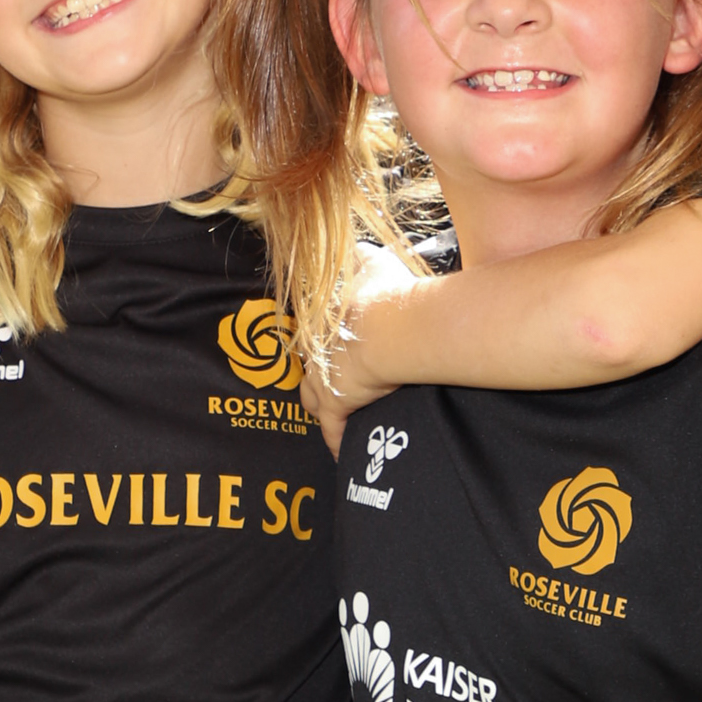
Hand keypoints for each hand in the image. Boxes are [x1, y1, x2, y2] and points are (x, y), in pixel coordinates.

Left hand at [300, 246, 414, 455]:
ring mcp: (323, 381)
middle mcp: (317, 351)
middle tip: (330, 384)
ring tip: (338, 417)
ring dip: (323, 408)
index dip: (324, 342)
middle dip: (317, 377)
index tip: (334, 347)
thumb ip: (365, 255)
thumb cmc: (388, 296)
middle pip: (308, 368)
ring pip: (313, 401)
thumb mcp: (376, 264)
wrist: (393, 327)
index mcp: (324, 318)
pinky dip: (339, 444)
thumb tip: (361, 248)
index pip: (316, 334)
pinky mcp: (336, 407)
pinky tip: (344, 454)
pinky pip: (334, 433)